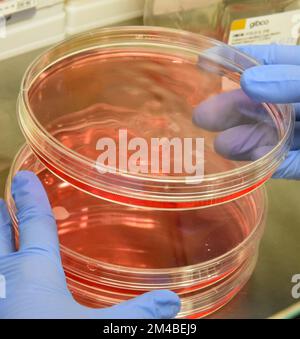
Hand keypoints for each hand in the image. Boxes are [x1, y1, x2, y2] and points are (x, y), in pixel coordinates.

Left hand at [0, 171, 179, 318]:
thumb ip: (136, 313)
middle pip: (0, 233)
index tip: (21, 175)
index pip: (32, 222)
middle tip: (2, 196)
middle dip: (2, 213)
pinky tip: (8, 277)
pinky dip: (1, 267)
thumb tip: (172, 301)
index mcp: (34, 271)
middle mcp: (5, 278)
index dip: (29, 196)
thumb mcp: (100, 330)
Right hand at [194, 45, 299, 178]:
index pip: (272, 63)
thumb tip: (250, 81)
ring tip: (221, 145)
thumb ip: (291, 81)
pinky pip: (286, 164)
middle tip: (201, 117)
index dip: (239, 62)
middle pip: (264, 104)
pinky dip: (269, 163)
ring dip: (244, 141)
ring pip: (271, 136)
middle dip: (231, 109)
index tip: (205, 61)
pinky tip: (250, 161)